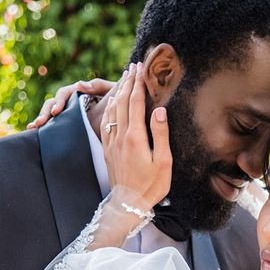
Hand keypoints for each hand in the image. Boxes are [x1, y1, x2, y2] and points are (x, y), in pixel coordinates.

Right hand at [26, 78, 114, 128]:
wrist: (125, 113)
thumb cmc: (118, 98)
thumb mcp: (110, 89)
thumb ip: (97, 85)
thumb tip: (80, 83)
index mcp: (79, 92)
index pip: (64, 93)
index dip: (59, 101)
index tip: (57, 112)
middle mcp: (71, 101)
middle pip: (52, 104)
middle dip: (45, 113)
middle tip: (39, 123)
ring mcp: (69, 113)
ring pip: (50, 114)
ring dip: (41, 119)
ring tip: (32, 128)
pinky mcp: (68, 124)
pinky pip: (54, 125)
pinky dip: (44, 129)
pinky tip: (34, 134)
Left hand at [101, 63, 171, 208]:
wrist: (128, 204)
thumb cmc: (151, 185)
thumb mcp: (163, 162)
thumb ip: (160, 134)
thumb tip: (159, 110)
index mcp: (135, 137)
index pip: (136, 102)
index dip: (138, 83)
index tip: (141, 68)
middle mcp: (120, 136)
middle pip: (123, 101)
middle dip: (128, 81)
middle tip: (133, 66)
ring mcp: (112, 142)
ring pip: (112, 109)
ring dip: (118, 91)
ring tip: (124, 78)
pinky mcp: (108, 149)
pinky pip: (106, 121)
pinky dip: (110, 107)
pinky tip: (113, 102)